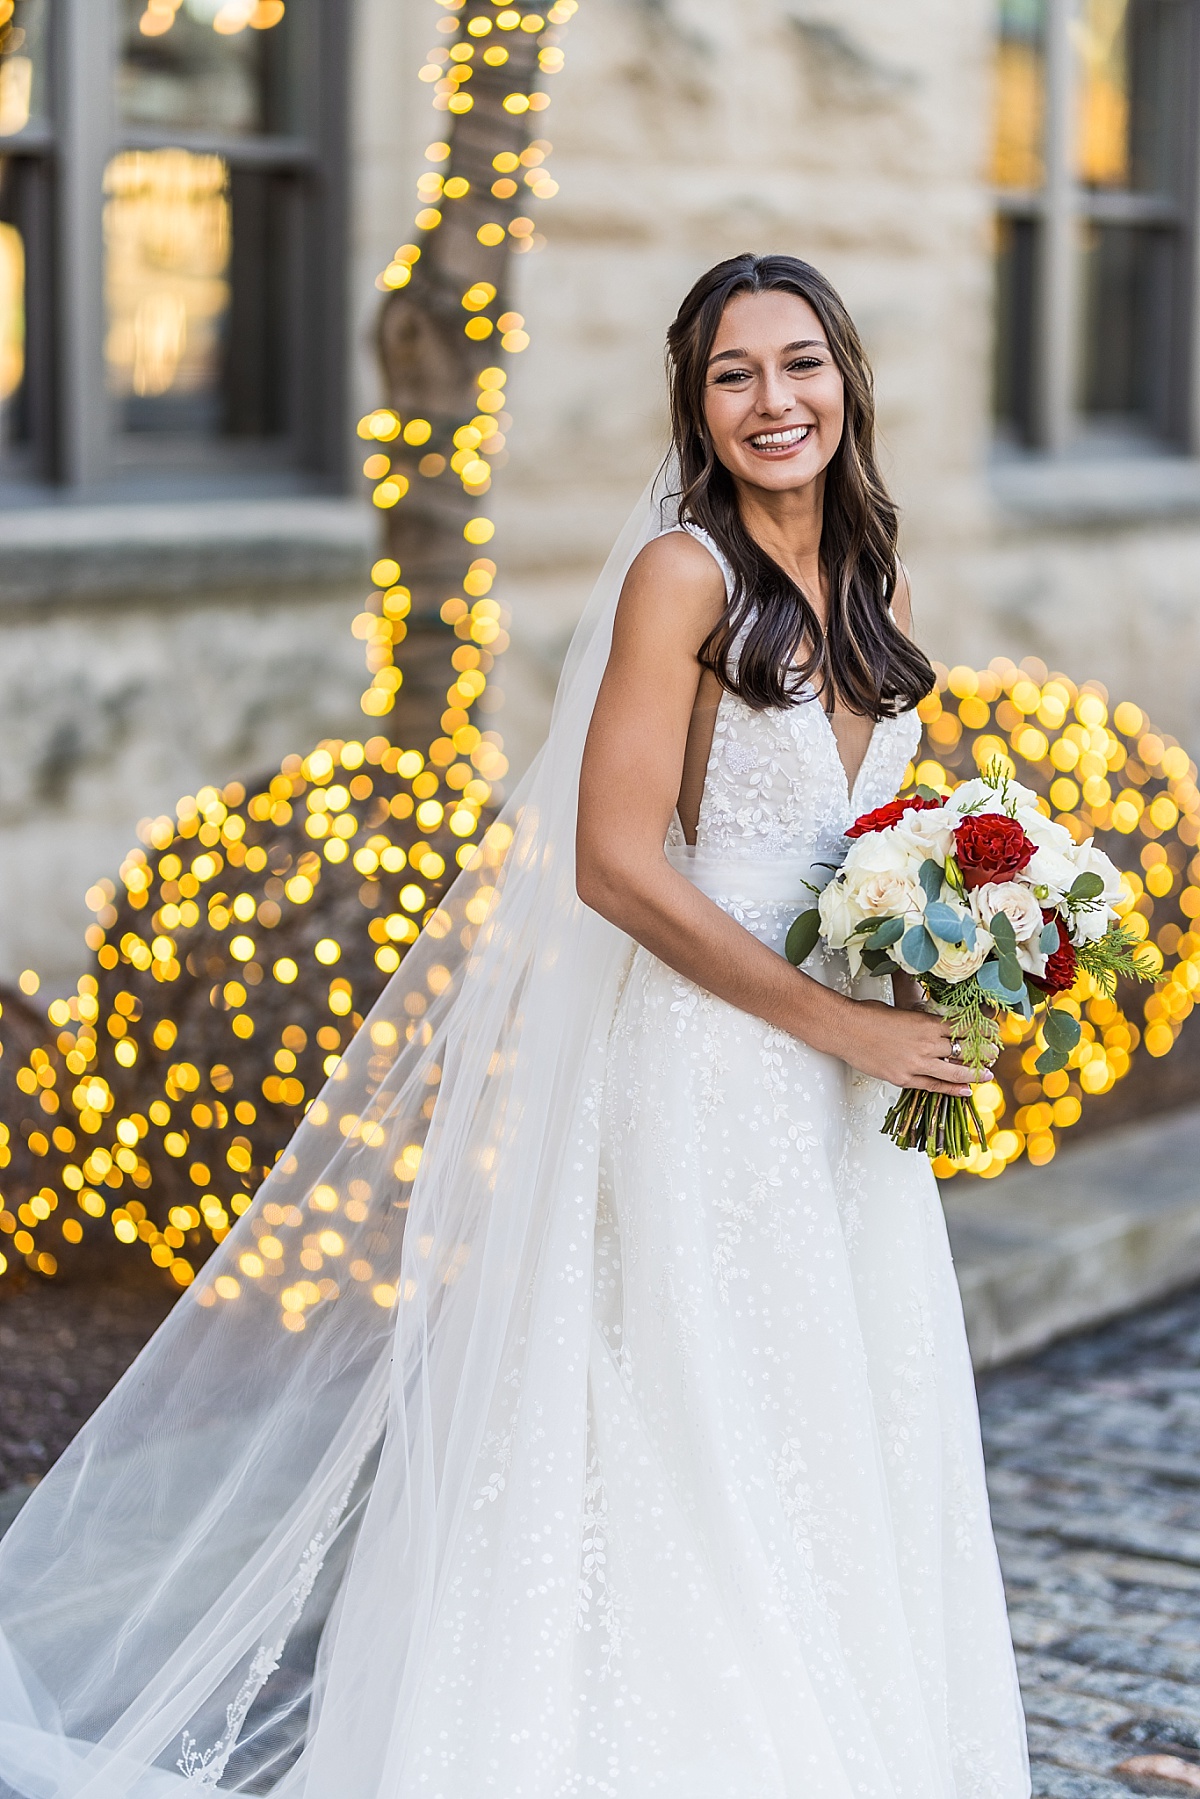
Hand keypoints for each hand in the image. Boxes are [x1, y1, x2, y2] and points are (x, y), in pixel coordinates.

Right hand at [825, 997, 978, 1095]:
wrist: (844, 1028)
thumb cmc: (869, 1015)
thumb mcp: (903, 1011)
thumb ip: (923, 1021)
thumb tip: (937, 1027)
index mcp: (927, 1022)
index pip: (963, 1029)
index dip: (980, 1032)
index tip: (991, 1034)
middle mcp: (926, 1044)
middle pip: (964, 1051)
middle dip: (982, 1053)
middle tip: (994, 1055)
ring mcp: (916, 1064)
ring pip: (954, 1072)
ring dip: (974, 1073)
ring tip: (987, 1074)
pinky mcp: (903, 1079)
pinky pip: (934, 1086)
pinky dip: (952, 1089)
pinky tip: (966, 1090)